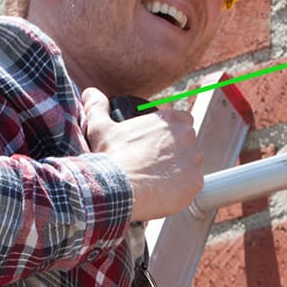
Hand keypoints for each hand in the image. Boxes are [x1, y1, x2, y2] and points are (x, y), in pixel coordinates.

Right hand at [83, 88, 203, 222]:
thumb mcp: (101, 129)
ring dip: (180, 170)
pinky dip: (182, 190)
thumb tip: (90, 93)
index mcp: (170, 120)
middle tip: (156, 163)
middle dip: (177, 152)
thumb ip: (98, 107)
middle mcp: (187, 136)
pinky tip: (164, 192)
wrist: (119, 190)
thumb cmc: (112, 158)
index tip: (159, 143)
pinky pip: (192, 185)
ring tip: (159, 179)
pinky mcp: (196, 183)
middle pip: (188, 143)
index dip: (171, 132)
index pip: (183, 120)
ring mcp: (194, 160)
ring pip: (191, 164)